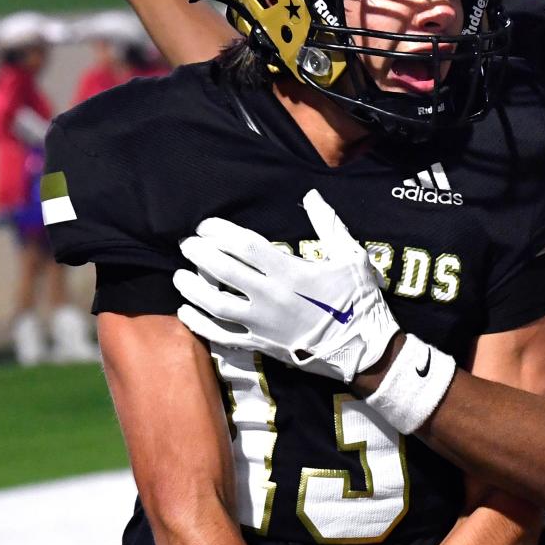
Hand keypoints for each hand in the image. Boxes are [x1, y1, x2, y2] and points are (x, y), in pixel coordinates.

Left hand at [174, 191, 399, 381]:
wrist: (364, 349)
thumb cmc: (359, 300)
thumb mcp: (352, 257)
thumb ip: (329, 224)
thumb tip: (311, 195)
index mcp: (290, 272)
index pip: (243, 245)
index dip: (219, 231)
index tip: (206, 226)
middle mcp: (271, 296)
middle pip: (222, 269)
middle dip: (199, 253)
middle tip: (187, 244)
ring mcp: (263, 324)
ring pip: (214, 304)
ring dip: (192, 288)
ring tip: (179, 275)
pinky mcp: (261, 345)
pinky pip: (222, 336)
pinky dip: (200, 325)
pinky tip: (186, 312)